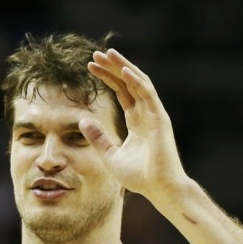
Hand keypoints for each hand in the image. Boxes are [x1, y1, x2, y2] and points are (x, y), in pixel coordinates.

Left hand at [80, 49, 189, 205]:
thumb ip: (98, 138)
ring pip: (138, 83)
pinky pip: (148, 95)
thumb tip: (82, 121)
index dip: (107, 78)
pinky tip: (124, 71)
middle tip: (96, 54)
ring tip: (108, 54)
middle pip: (129, 83)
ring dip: (123, 67)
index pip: (121, 92)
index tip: (90, 67)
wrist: (159, 189)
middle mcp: (147, 114)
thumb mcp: (110, 155)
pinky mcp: (160, 119)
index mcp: (137, 121)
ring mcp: (154, 114)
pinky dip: (136, 81)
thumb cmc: (139, 177)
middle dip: (113, 67)